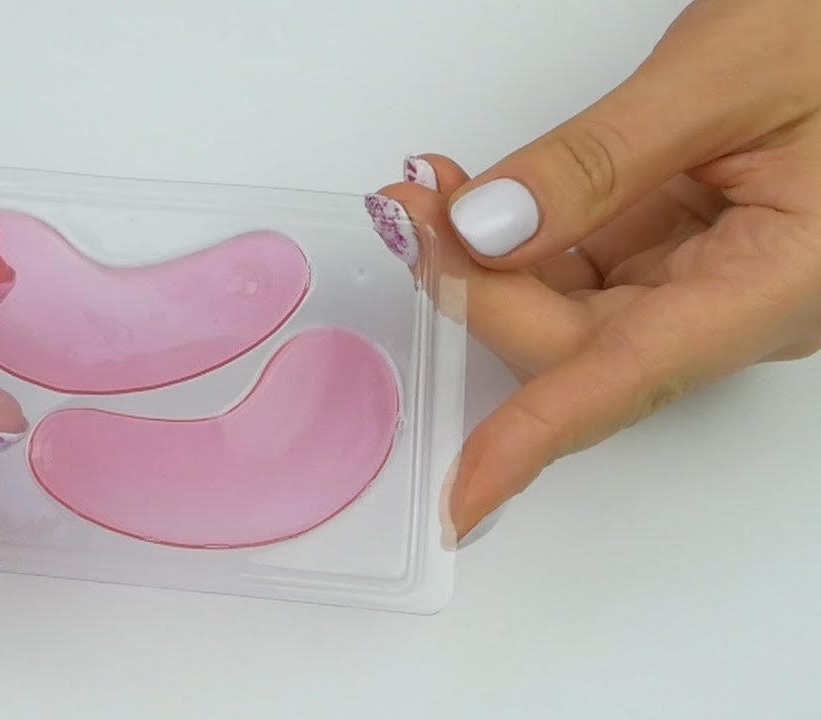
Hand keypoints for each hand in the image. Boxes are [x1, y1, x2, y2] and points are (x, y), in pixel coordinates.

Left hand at [369, 0, 820, 538]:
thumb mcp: (722, 79)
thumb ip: (600, 160)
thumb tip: (488, 229)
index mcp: (778, 283)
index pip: (627, 381)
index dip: (532, 442)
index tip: (463, 497)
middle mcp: (739, 303)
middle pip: (575, 343)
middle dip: (478, 286)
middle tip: (410, 215)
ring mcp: (708, 281)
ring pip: (567, 308)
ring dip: (487, 259)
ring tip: (431, 191)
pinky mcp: (681, 252)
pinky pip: (581, 269)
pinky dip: (519, 236)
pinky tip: (479, 197)